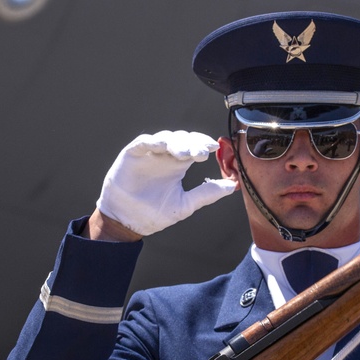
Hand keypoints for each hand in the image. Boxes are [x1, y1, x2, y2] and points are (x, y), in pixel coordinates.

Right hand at [96, 130, 236, 235]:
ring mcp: (149, 153)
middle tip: (202, 152)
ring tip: (186, 153)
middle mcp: (166, 155)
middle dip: (193, 143)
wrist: (128, 222)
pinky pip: (144, 142)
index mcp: (179, 164)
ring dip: (177, 143)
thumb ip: (206, 194)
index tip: (214, 148)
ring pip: (166, 138)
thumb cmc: (154, 213)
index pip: (194, 147)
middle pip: (183, 139)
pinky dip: (154, 141)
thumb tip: (232, 186)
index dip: (203, 144)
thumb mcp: (185, 204)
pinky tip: (163, 144)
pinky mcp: (133, 154)